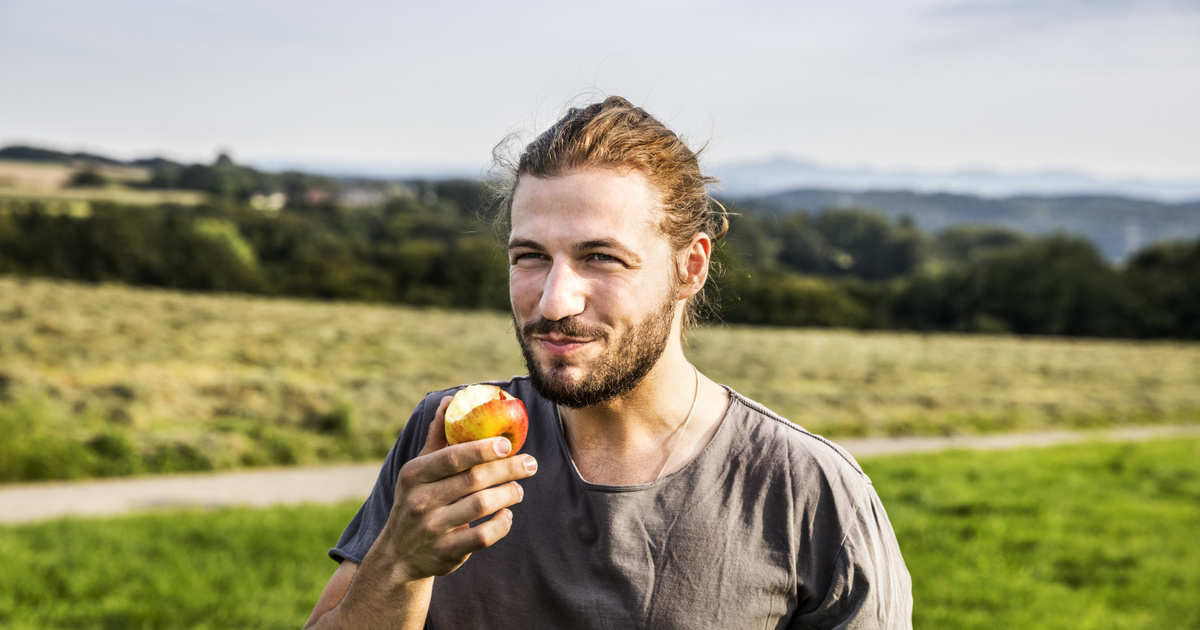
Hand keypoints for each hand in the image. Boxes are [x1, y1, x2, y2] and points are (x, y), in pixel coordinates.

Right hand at [383, 395, 537, 580]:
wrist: (398, 554)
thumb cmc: (416, 500)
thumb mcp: (419, 470)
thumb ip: (437, 436)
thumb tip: (451, 400)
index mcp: (415, 474)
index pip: (452, 457)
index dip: (482, 449)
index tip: (508, 444)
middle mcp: (420, 500)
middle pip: (474, 479)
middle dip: (508, 469)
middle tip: (530, 464)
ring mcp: (432, 528)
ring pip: (481, 506)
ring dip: (508, 494)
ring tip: (519, 489)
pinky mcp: (446, 552)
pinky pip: (483, 536)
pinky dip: (501, 524)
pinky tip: (506, 514)